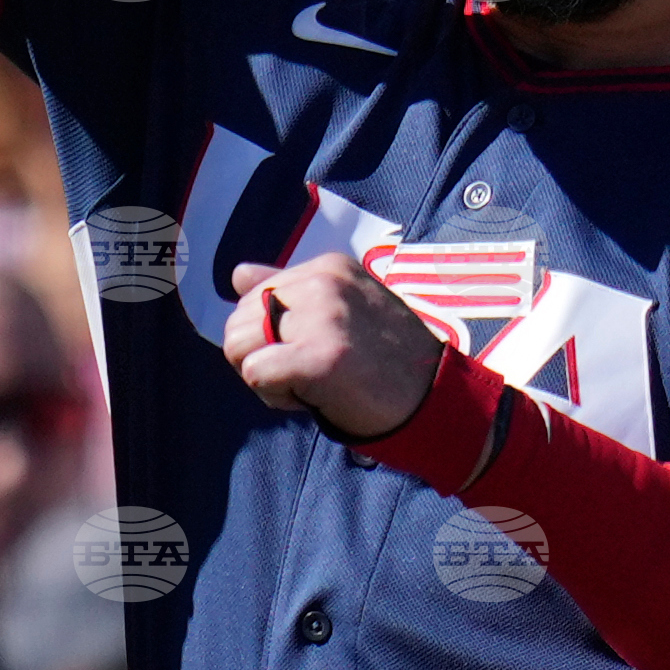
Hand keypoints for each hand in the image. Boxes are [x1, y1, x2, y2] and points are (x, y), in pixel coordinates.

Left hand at [225, 251, 449, 438]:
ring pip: (238, 346)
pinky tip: (311, 398)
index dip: (271, 338)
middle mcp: (323, 283)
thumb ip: (287, 291)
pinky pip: (254, 374)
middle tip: (307, 374)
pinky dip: (274, 397)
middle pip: (238, 322)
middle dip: (261, 357)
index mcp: (328, 268)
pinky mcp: (319, 356)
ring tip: (310, 384)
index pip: (253, 298)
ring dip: (265, 378)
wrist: (433, 401)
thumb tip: (237, 274)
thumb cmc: (385, 363)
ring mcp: (322, 317)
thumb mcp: (340, 310)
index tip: (312, 352)